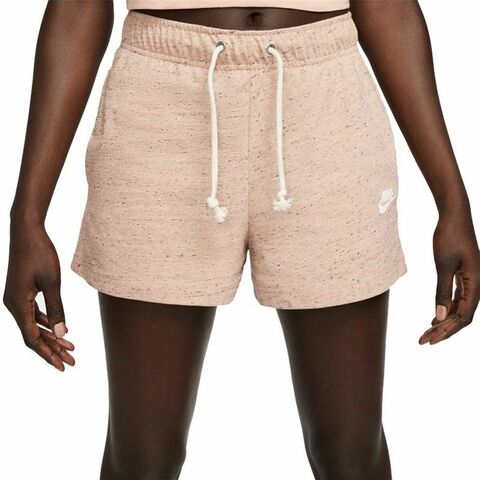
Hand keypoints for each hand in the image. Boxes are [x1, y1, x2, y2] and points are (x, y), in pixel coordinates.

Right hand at [3, 221, 74, 370]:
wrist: (27, 231)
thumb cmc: (40, 254)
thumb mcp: (52, 282)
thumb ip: (57, 309)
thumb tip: (62, 335)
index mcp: (18, 305)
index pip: (32, 338)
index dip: (48, 354)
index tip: (63, 366)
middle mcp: (13, 305)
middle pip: (33, 335)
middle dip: (52, 350)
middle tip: (71, 362)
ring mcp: (16, 298)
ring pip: (34, 325)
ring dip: (51, 337)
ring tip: (71, 348)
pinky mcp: (21, 292)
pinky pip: (33, 314)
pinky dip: (47, 323)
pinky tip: (60, 330)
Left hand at [419, 213, 479, 344]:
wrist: (454, 215)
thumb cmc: (449, 237)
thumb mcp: (443, 265)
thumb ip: (442, 291)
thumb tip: (440, 316)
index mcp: (475, 283)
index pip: (463, 316)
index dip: (447, 330)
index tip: (430, 340)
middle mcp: (476, 284)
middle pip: (462, 316)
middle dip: (444, 330)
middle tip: (424, 341)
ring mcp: (471, 280)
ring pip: (459, 308)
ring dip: (444, 322)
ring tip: (427, 333)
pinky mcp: (464, 275)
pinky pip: (458, 299)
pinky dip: (447, 310)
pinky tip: (435, 317)